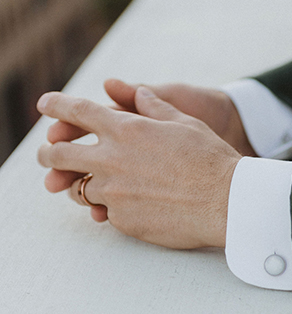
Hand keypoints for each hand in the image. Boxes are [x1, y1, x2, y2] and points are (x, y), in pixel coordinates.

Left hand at [37, 88, 241, 248]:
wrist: (226, 202)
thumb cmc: (211, 160)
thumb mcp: (185, 123)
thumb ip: (155, 108)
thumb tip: (138, 94)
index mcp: (126, 129)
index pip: (77, 112)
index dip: (56, 106)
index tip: (44, 105)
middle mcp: (112, 159)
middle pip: (59, 154)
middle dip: (48, 153)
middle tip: (48, 154)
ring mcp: (113, 192)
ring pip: (77, 188)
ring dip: (77, 184)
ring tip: (84, 184)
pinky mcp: (122, 219)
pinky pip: (104, 212)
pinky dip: (110, 207)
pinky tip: (127, 205)